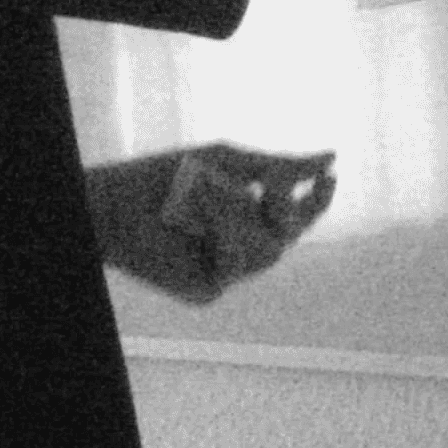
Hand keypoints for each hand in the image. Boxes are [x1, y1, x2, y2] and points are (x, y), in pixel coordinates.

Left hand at [87, 145, 336, 304]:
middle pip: (289, 236)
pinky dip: (218, 236)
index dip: (317, 200)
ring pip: (267, 252)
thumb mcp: (227, 162)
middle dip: (283, 207)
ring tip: (204, 194)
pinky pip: (234, 266)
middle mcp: (240, 248)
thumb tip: (332, 157)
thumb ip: (279, 166)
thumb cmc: (167, 177)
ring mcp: (224, 273)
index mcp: (248, 217)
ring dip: (239, 215)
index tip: (330, 178)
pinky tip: (193, 221)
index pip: (295, 215)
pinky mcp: (205, 291)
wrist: (115, 203)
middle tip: (269, 184)